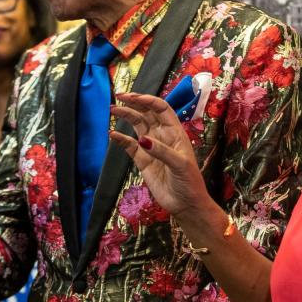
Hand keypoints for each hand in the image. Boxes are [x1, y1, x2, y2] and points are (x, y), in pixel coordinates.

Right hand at [110, 92, 212, 219]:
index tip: (133, 97)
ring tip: (112, 109)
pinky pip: (129, 146)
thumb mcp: (180, 164)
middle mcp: (162, 136)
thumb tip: (142, 139)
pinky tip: (113, 134)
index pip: (161, 109)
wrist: (185, 204)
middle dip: (133, 103)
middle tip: (118, 97)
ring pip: (137, 125)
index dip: (148, 100)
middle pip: (147, 113)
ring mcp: (151, 147)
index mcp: (175, 132)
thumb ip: (162, 151)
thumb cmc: (189, 182)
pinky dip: (120, 139)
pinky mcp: (142, 161)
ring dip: (126, 116)